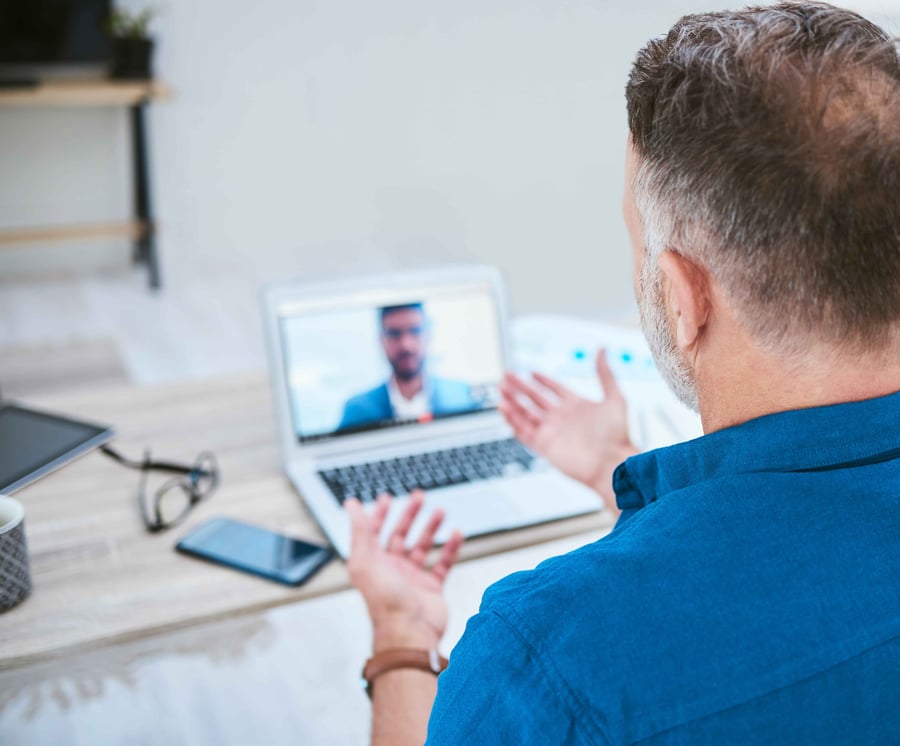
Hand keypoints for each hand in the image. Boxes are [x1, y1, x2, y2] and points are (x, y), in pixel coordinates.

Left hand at [346, 491, 463, 652]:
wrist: (409, 634)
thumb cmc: (385, 601)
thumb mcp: (366, 560)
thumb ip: (360, 530)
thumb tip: (352, 505)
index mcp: (373, 563)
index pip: (375, 532)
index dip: (380, 514)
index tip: (388, 498)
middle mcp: (391, 569)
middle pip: (400, 535)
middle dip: (409, 515)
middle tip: (419, 496)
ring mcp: (412, 579)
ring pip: (422, 547)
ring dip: (430, 528)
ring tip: (440, 511)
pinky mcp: (431, 589)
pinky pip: (442, 564)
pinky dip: (450, 549)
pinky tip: (456, 535)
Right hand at [499, 348, 637, 506]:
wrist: (613, 463)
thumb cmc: (618, 435)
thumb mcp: (614, 398)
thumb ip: (605, 374)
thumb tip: (602, 350)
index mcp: (576, 406)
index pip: (555, 389)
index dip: (543, 380)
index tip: (532, 372)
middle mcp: (561, 418)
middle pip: (535, 399)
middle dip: (520, 387)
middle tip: (506, 375)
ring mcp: (552, 432)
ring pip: (526, 414)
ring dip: (513, 402)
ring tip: (501, 389)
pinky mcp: (545, 446)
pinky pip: (524, 432)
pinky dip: (513, 421)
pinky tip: (505, 409)